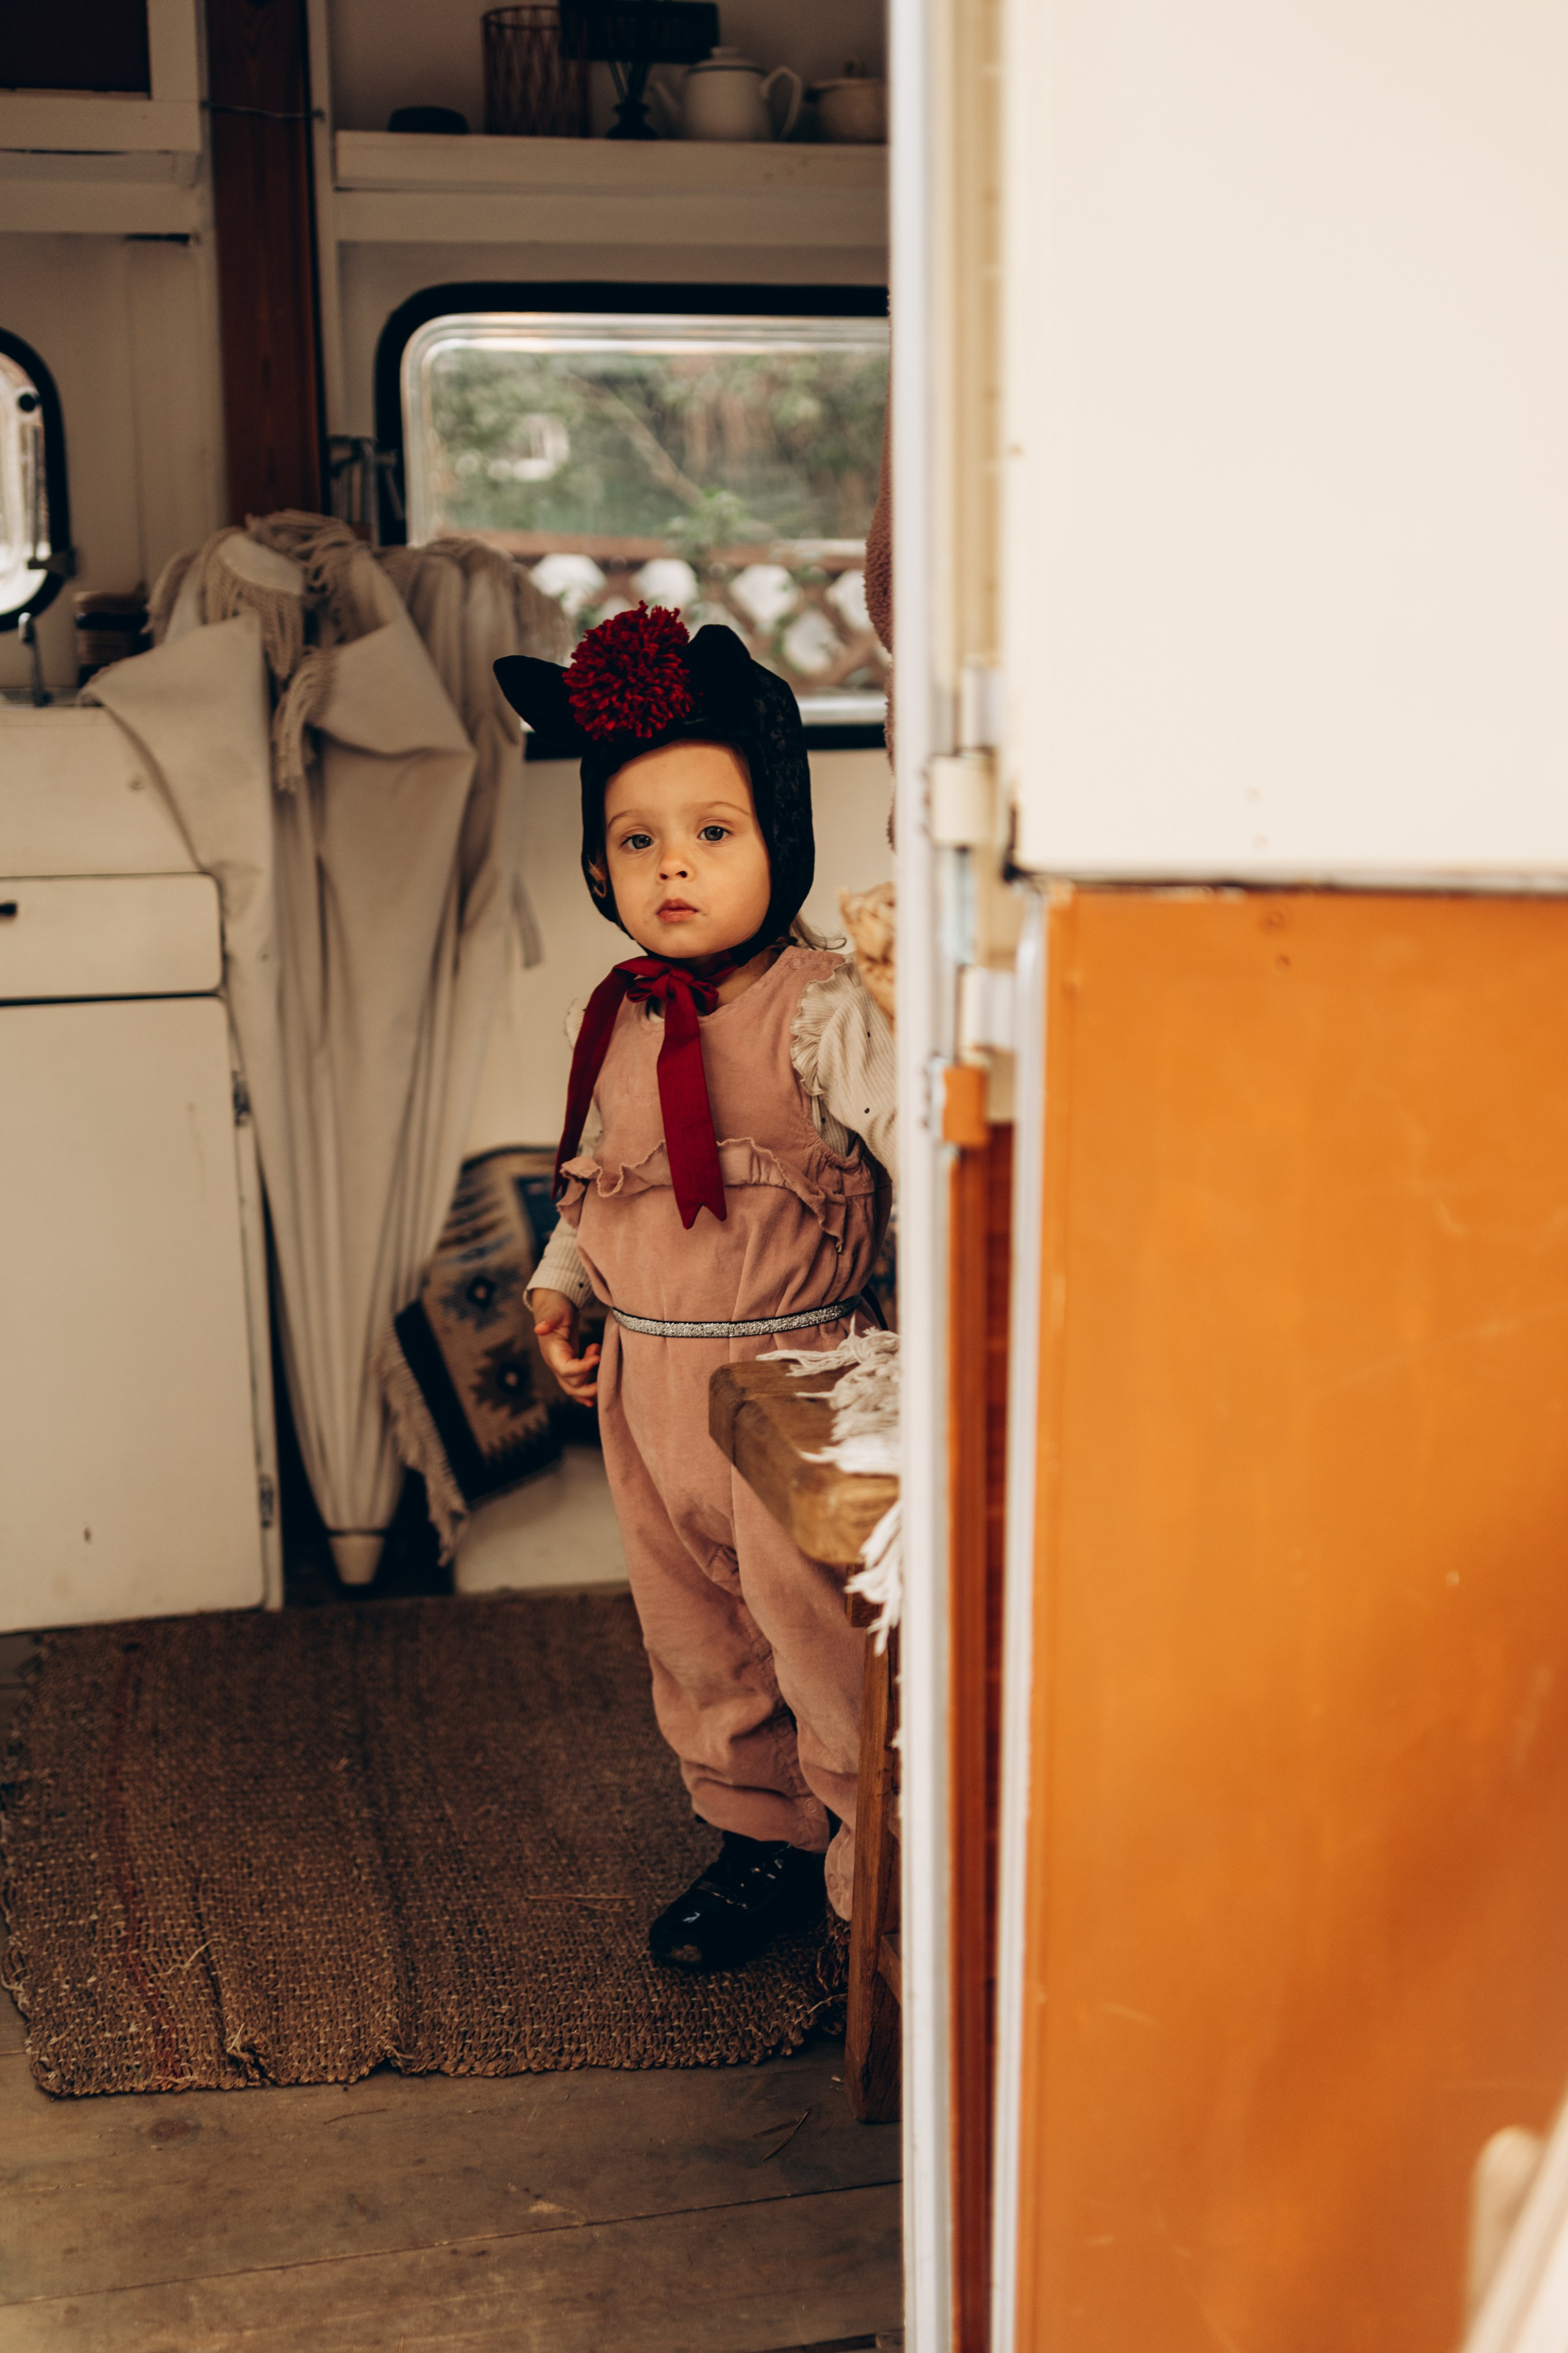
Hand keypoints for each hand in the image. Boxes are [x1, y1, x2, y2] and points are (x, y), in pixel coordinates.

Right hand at [532, 1289, 600, 1405]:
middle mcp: (555, 1362)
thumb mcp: (554, 1311)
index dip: (582, 1368)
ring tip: (604, 1377)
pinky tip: (595, 1395)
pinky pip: (576, 1383)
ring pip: (573, 1388)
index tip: (597, 1357)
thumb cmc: (555, 1307)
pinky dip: (585, 1392)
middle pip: (570, 1385)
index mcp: (552, 1351)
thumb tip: (539, 1328)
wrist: (554, 1305)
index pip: (565, 1369)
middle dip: (587, 1384)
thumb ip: (549, 1320)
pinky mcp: (570, 1364)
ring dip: (589, 1389)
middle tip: (604, 1372)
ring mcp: (562, 1366)